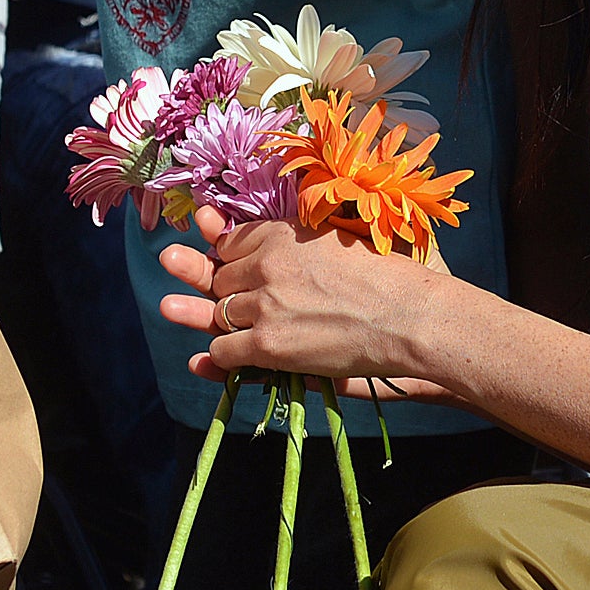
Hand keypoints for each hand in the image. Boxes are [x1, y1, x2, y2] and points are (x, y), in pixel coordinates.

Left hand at [155, 208, 455, 399]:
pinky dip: (222, 355)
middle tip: (199, 277)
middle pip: (223, 275)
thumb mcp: (345, 236)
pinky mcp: (268, 343)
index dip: (227, 249)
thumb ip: (308, 237)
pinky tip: (224, 356)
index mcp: (285, 233)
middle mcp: (267, 263)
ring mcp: (264, 304)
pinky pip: (224, 348)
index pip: (237, 239)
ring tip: (177, 308)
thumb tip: (283, 236)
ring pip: (220, 311)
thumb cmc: (394, 276)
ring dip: (206, 316)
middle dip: (219, 282)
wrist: (411, 317)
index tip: (220, 252)